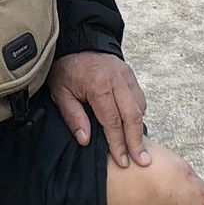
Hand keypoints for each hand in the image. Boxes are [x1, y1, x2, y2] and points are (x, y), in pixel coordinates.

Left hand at [49, 51, 151, 169]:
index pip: (112, 120)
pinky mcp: (131, 76)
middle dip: (136, 141)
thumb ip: (73, 116)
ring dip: (140, 130)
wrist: (79, 43)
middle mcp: (118, 80)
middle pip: (132, 116)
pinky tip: (136, 130)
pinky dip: (139, 115)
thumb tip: (85, 140)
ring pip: (140, 108)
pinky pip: (140, 99)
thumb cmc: (67, 70)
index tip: (123, 161)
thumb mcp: (61, 92)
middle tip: (142, 161)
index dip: (118, 143)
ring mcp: (127, 77)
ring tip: (141, 150)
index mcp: (99, 85)